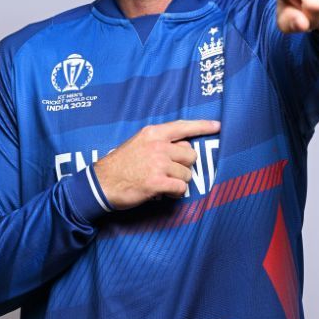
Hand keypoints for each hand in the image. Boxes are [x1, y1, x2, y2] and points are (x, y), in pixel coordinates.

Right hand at [93, 119, 220, 209]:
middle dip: (184, 165)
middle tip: (170, 172)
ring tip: (164, 183)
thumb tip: (183, 147)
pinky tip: (165, 193)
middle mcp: (158, 146)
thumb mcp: (138, 143)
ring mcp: (158, 164)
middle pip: (190, 154)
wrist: (100, 183)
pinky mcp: (157, 182)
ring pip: (187, 173)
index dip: (203, 126)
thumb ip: (159, 142)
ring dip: (179, 181)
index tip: (217, 126)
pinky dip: (176, 193)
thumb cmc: (120, 164)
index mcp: (153, 133)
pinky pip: (181, 188)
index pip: (184, 127)